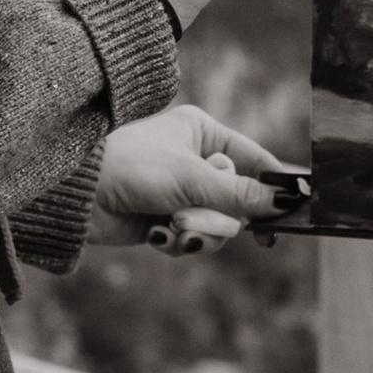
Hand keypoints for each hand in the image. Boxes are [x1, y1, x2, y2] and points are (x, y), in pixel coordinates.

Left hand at [88, 104, 308, 251]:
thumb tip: (284, 202)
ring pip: (216, 226)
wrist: (78, 195)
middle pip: (237, 201)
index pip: (253, 159)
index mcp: (202, 132)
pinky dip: (176, 241)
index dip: (272, 185)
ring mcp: (178, 191)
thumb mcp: (193, 179)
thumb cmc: (132, 167)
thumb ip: (241, 195)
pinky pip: (190, 239)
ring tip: (173, 227)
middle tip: (200, 219)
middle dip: (218, 216)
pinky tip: (155, 234)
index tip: (294, 208)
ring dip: (197, 232)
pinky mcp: (162, 218)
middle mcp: (193, 160)